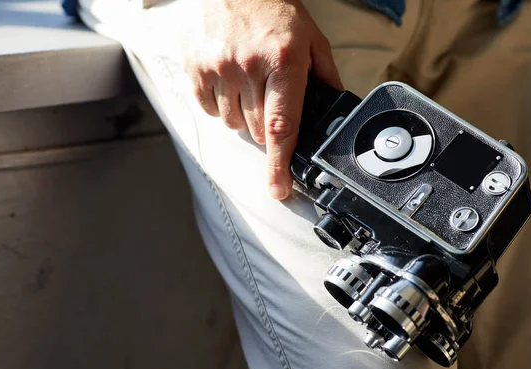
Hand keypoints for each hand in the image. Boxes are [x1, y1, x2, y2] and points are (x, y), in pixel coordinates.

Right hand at [184, 0, 342, 198]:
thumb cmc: (274, 9)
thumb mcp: (311, 37)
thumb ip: (324, 75)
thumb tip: (335, 108)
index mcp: (282, 61)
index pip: (282, 125)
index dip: (280, 164)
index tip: (279, 189)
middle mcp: (248, 67)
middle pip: (259, 129)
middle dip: (268, 125)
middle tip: (270, 95)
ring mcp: (218, 68)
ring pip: (233, 122)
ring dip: (244, 114)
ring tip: (248, 82)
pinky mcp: (195, 68)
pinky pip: (209, 109)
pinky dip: (220, 104)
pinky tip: (229, 80)